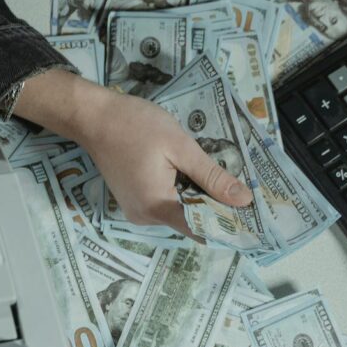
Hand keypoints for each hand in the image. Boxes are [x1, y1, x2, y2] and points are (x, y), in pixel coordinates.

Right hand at [13, 69, 253, 236]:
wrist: (94, 117)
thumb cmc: (136, 126)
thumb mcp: (180, 146)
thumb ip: (212, 177)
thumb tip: (244, 200)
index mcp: (158, 207)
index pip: (202, 230)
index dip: (228, 225)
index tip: (252, 216)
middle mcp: (146, 218)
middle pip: (191, 221)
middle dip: (215, 207)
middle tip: (241, 188)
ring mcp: (136, 211)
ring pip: (179, 212)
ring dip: (198, 197)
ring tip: (217, 176)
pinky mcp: (133, 201)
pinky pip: (165, 204)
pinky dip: (181, 193)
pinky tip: (190, 173)